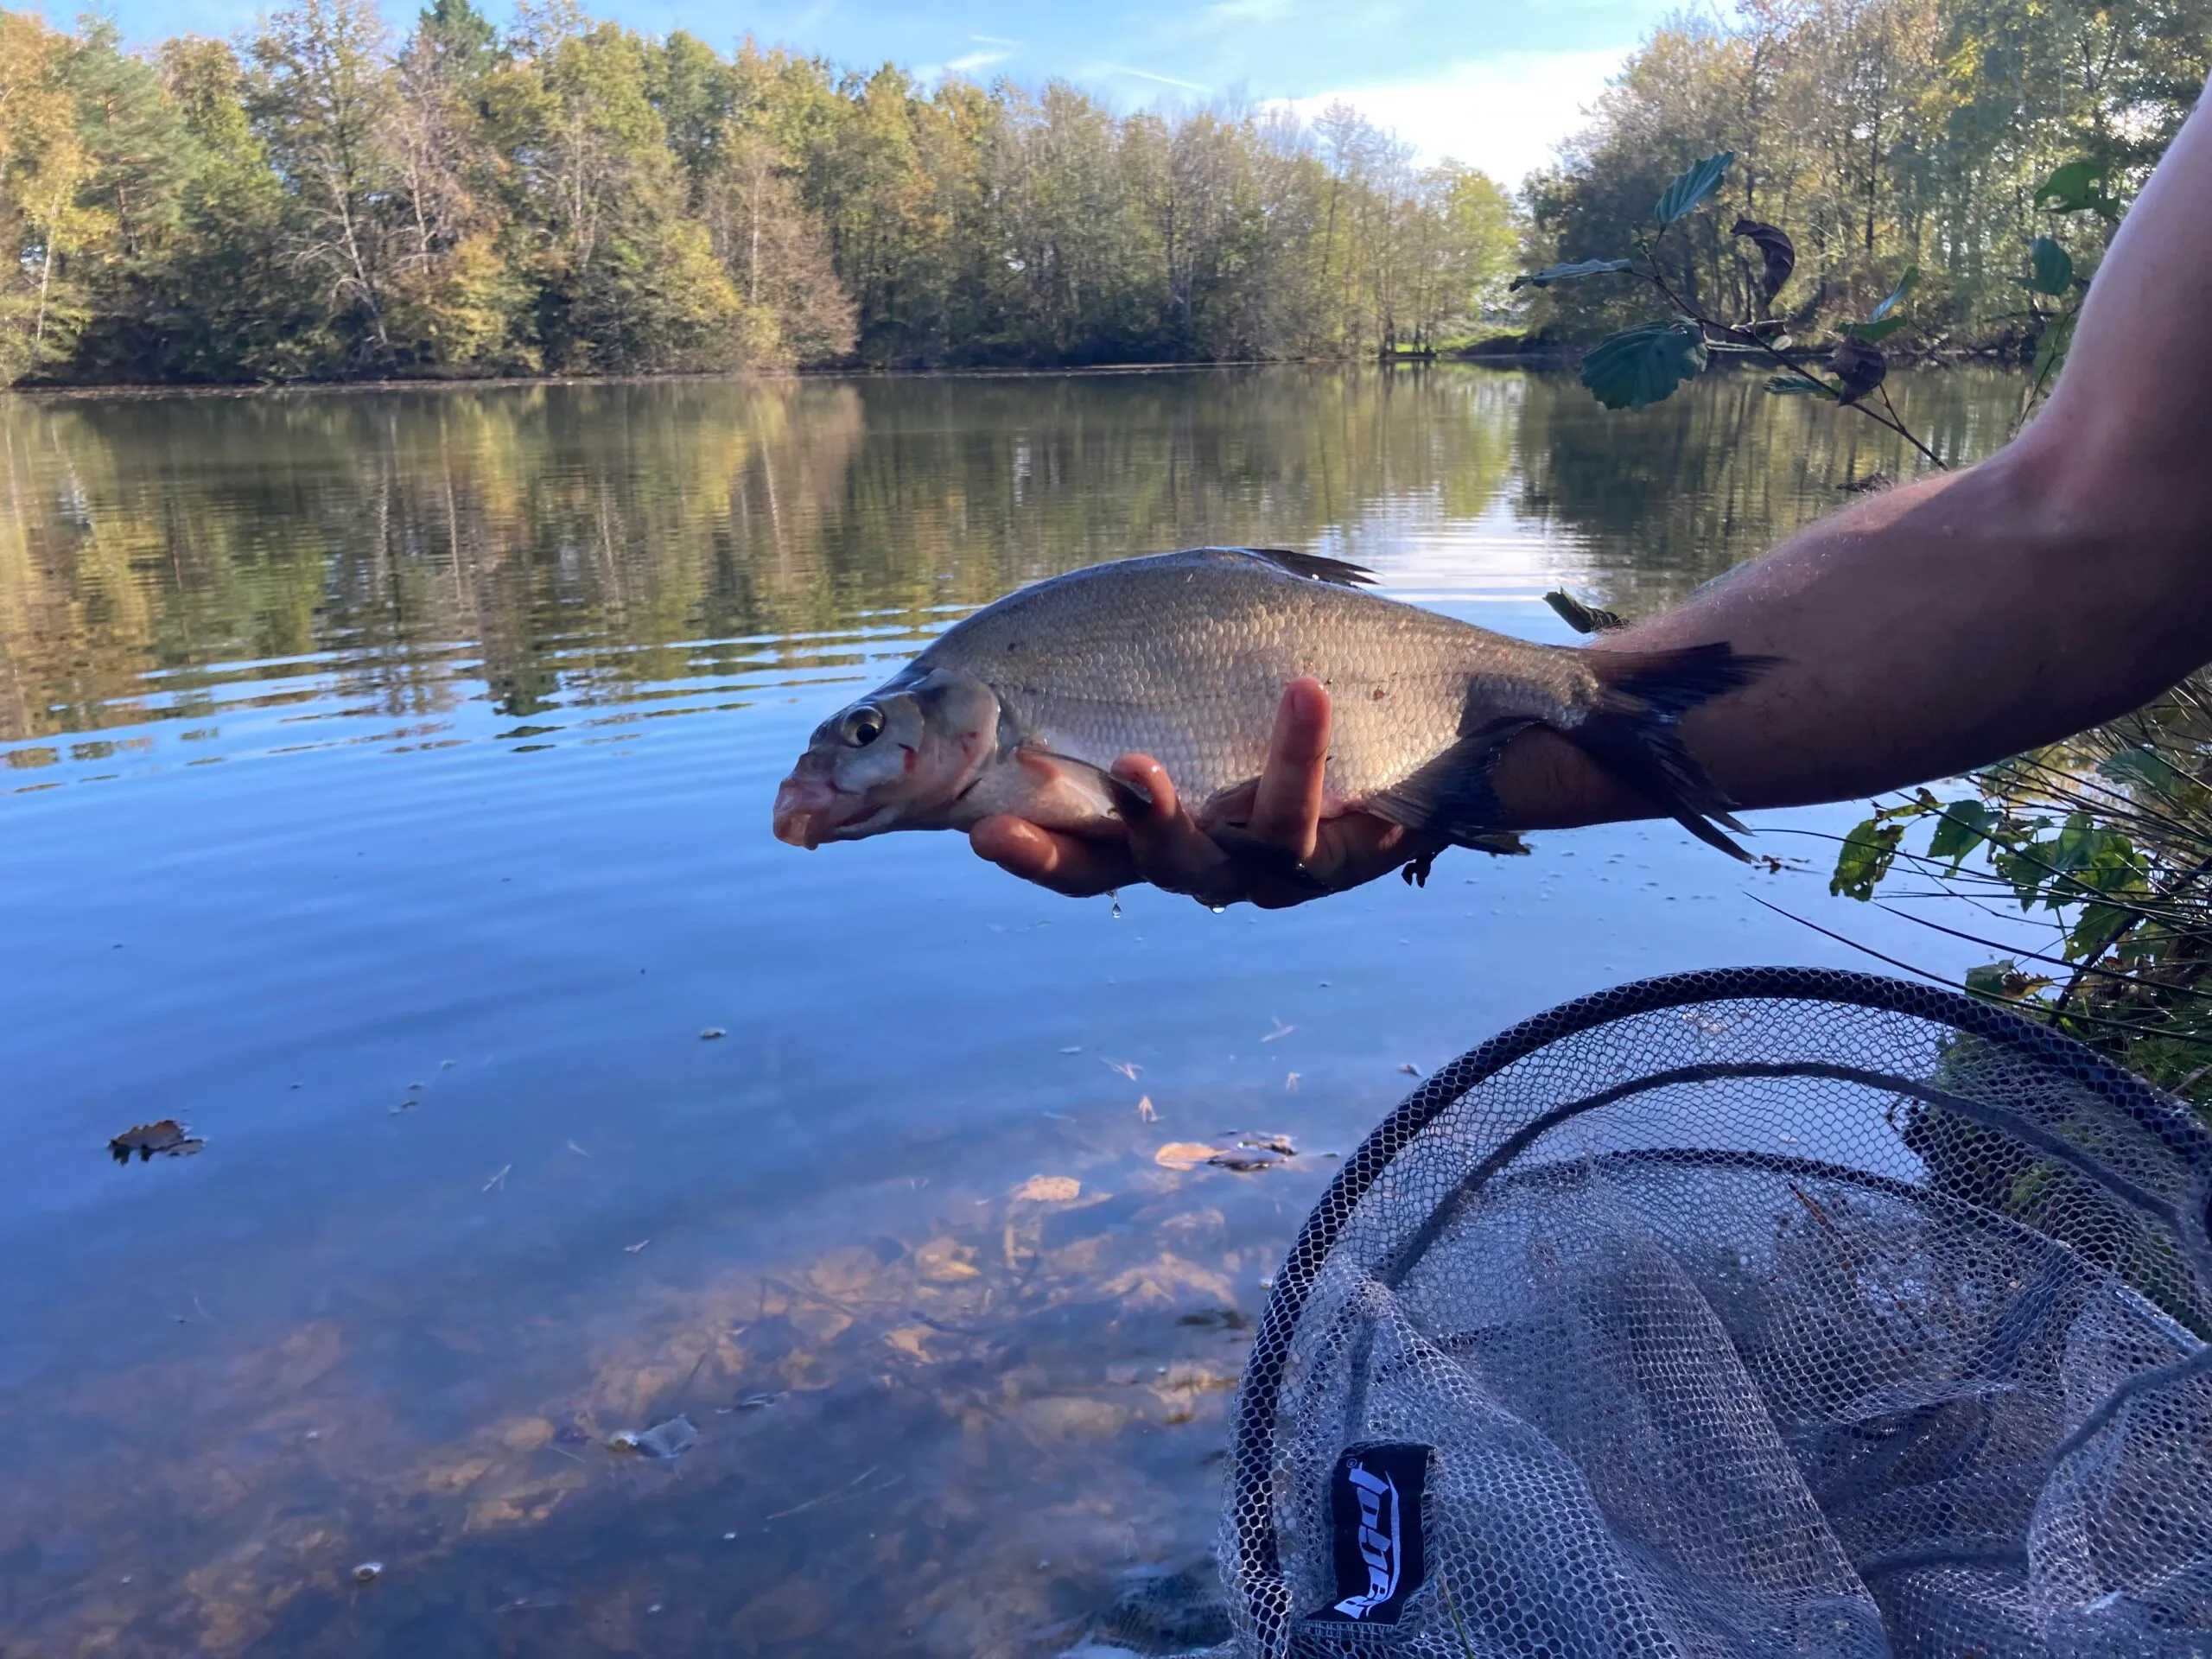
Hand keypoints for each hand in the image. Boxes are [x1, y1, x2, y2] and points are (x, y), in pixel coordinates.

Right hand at [969, 678, 1438, 907]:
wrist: (1412, 719)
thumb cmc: (1271, 672)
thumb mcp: (1179, 658)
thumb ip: (1110, 663)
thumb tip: (1000, 651)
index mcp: (1148, 825)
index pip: (1077, 855)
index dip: (1032, 854)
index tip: (985, 832)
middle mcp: (1202, 854)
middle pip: (1149, 865)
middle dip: (1131, 826)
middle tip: (1129, 768)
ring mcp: (1268, 863)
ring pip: (1237, 853)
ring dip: (1222, 795)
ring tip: (1206, 730)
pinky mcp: (1338, 856)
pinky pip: (1311, 822)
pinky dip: (1306, 752)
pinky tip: (1305, 690)